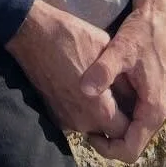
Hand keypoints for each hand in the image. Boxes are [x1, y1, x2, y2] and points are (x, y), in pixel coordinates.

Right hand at [6, 0, 131, 139]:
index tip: (132, 103)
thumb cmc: (73, 37)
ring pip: (91, 126)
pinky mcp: (53, 115)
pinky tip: (79, 87)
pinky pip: (75, 119)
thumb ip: (123, 81)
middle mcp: (83, 122)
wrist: (33, 34)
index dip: (132, 119)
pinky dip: (81, 109)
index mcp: (100, 109)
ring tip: (98, 89)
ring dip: (97, 114)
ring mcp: (66, 120)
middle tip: (117, 95)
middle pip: (108, 132)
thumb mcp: (107, 51)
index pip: (125, 132)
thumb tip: (132, 96)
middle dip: (115, 118)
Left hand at [78, 0, 165, 163]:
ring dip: (110, 127)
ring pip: (129, 131)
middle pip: (129, 145)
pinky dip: (115, 114)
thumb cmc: (142, 33)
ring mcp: (152, 106)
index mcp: (152, 111)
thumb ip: (103, 71)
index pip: (129, 151)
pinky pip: (131, 117)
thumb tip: (84, 90)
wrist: (158, 17)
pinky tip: (99, 98)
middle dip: (106, 140)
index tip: (87, 132)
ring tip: (89, 110)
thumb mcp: (121, 49)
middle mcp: (155, 114)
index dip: (106, 149)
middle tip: (84, 121)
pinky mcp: (147, 97)